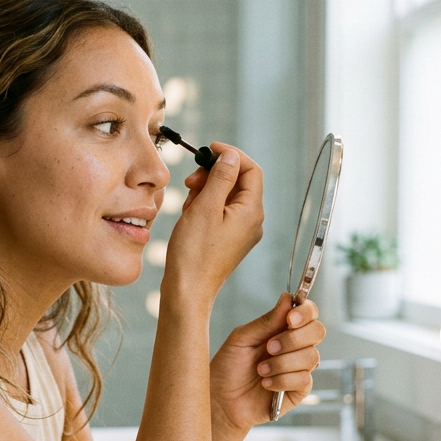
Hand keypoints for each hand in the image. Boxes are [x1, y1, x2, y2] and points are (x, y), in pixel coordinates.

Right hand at [162, 144, 263, 308]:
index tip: (209, 150)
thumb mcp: (205, 207)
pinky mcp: (229, 240)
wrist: (187, 291)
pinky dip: (205, 207)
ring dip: (206, 191)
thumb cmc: (194, 253)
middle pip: (238, 182)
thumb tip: (230, 157)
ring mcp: (241, 232)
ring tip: (188, 204)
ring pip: (226, 197)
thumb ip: (220, 177)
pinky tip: (190, 215)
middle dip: (214, 175)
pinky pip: (220, 213)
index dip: (231, 155)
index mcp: (252, 211)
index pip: (251, 170)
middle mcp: (252, 221)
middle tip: (191, 181)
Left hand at [209, 294, 325, 431]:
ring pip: (311, 357)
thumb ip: (267, 321)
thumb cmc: (228, 367)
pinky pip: (304, 380)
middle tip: (269, 347)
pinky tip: (266, 384)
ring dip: (282, 363)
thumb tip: (288, 298)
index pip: (308, 313)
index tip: (290, 318)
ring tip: (260, 370)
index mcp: (282, 328)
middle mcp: (295, 346)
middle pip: (317, 331)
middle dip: (293, 339)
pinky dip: (282, 380)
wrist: (220, 400)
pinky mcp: (299, 390)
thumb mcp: (242, 338)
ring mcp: (299, 368)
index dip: (305, 312)